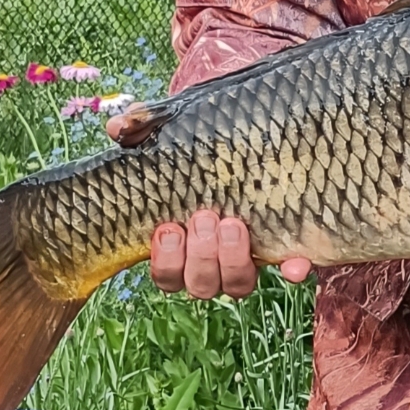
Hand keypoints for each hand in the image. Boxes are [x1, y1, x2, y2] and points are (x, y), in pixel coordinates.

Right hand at [107, 116, 310, 296]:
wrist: (260, 125)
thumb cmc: (209, 138)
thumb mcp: (179, 126)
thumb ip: (145, 126)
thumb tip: (116, 128)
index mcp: (184, 242)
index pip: (168, 273)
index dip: (166, 261)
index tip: (168, 228)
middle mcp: (214, 259)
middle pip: (200, 284)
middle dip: (200, 256)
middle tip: (205, 217)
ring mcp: (251, 256)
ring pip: (236, 284)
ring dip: (233, 260)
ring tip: (233, 223)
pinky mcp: (286, 246)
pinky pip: (290, 271)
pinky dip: (292, 269)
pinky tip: (294, 263)